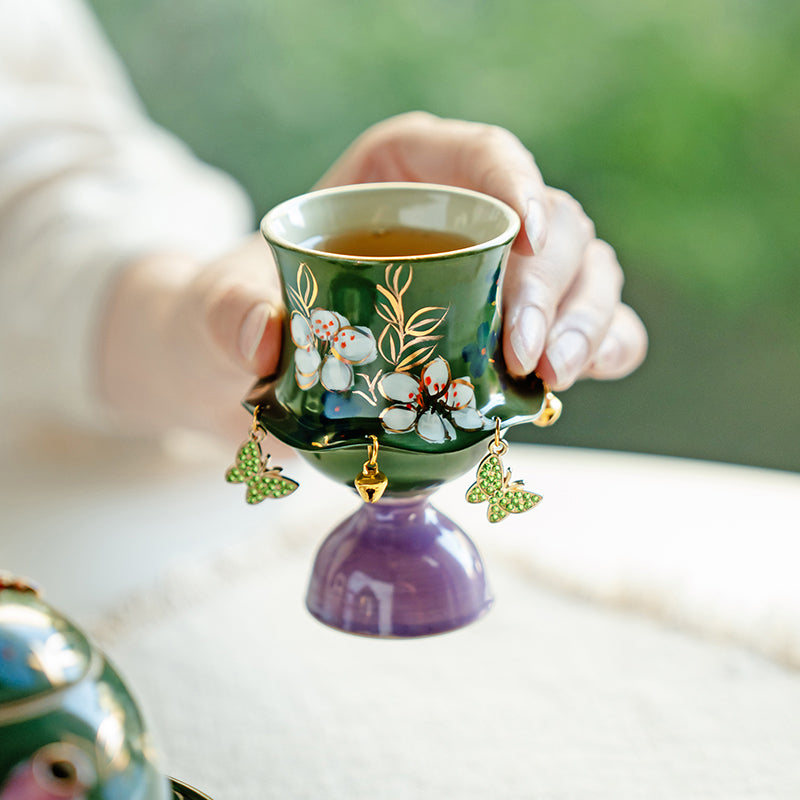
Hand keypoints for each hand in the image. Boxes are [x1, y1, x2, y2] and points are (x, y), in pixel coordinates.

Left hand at [99, 112, 646, 441]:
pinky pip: (586, 331)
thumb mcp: (220, 305)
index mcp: (406, 173)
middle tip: (524, 353)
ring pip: (586, 273)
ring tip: (549, 379)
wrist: (266, 367)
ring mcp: (503, 277)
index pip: (482, 154)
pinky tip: (576, 381)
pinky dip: (600, 350)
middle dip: (552, 285)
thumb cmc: (252, 312)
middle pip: (552, 222)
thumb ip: (229, 313)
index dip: (518, 182)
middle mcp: (470, 216)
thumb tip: (266, 343)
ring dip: (586, 323)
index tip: (527, 238)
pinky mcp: (516, 332)